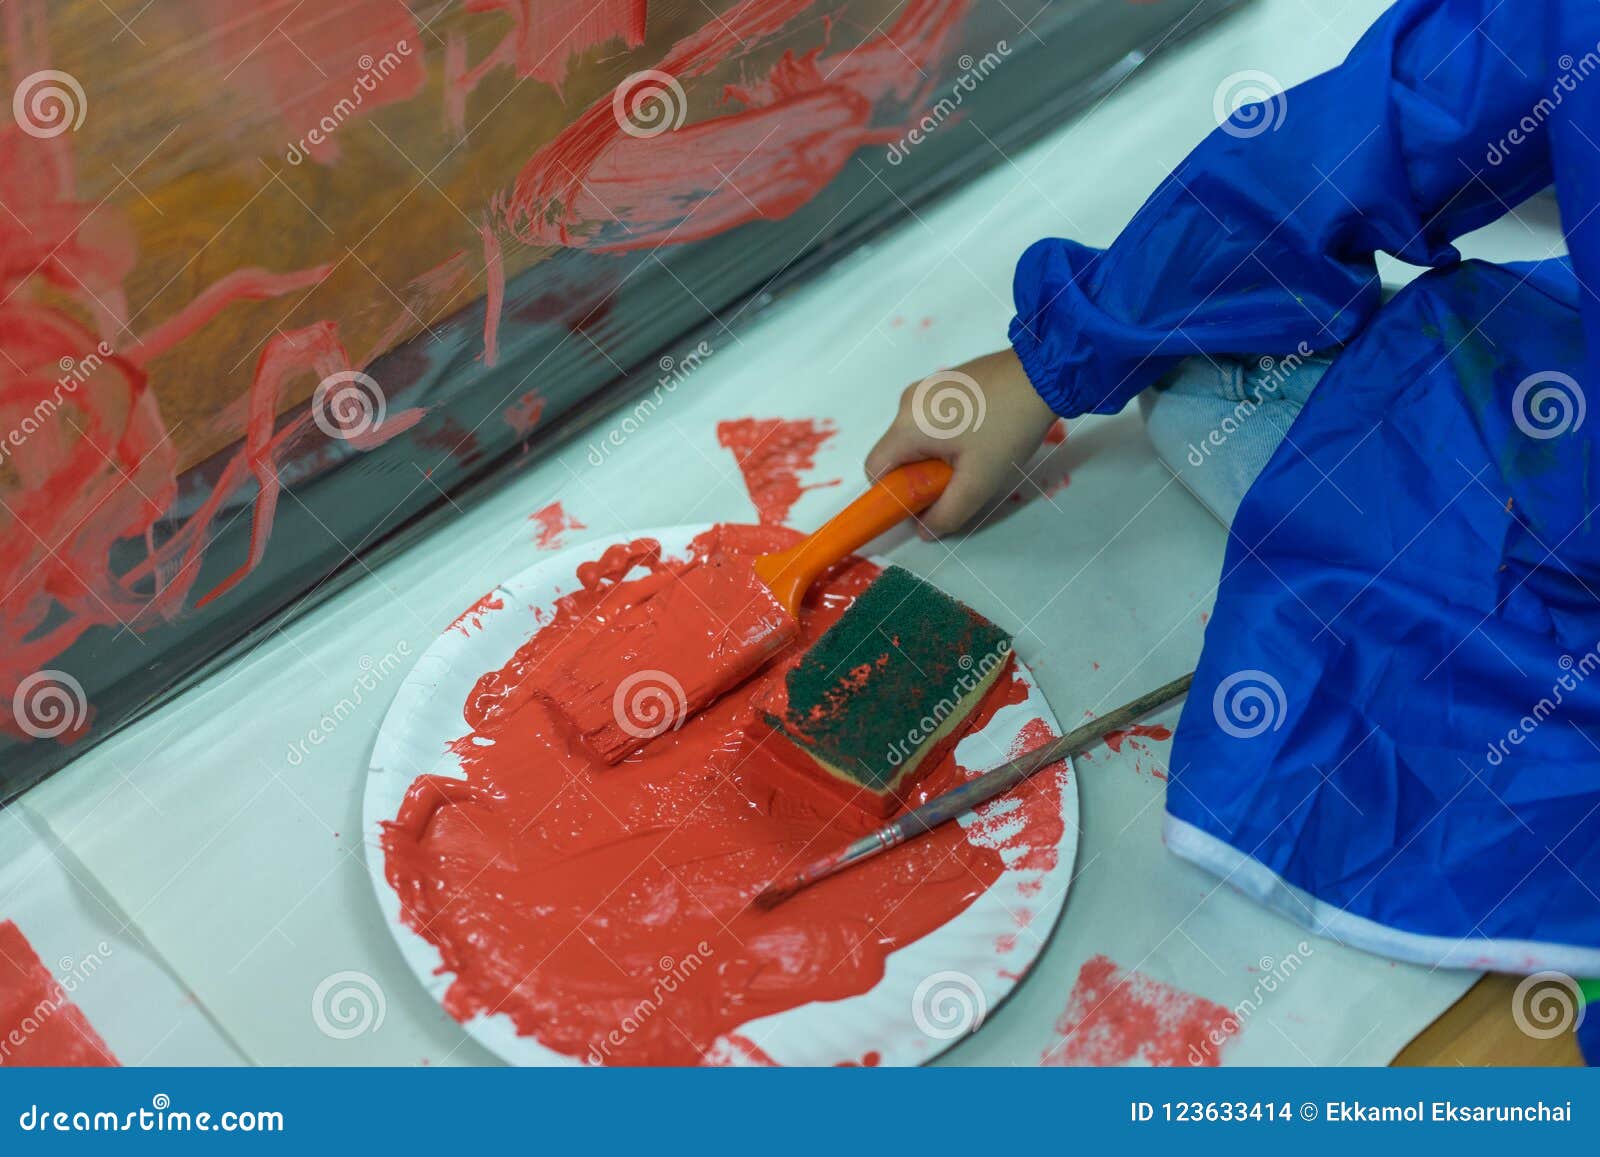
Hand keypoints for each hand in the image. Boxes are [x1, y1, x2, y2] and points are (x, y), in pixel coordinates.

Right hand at [866, 348, 1059, 535]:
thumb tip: (923, 530)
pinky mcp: (944, 382)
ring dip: (934, 456)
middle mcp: (907, 402)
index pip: (875, 470)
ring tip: (974, 457)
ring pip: (915, 437)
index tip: (923, 504)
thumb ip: (946, 514)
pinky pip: (931, 419)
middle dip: (919, 476)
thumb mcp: (979, 482)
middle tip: (958, 482)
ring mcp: (925, 387)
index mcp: (906, 426)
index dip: (892, 495)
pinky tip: (979, 435)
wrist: (1042, 374)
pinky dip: (945, 436)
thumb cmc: (1007, 429)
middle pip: (896, 454)